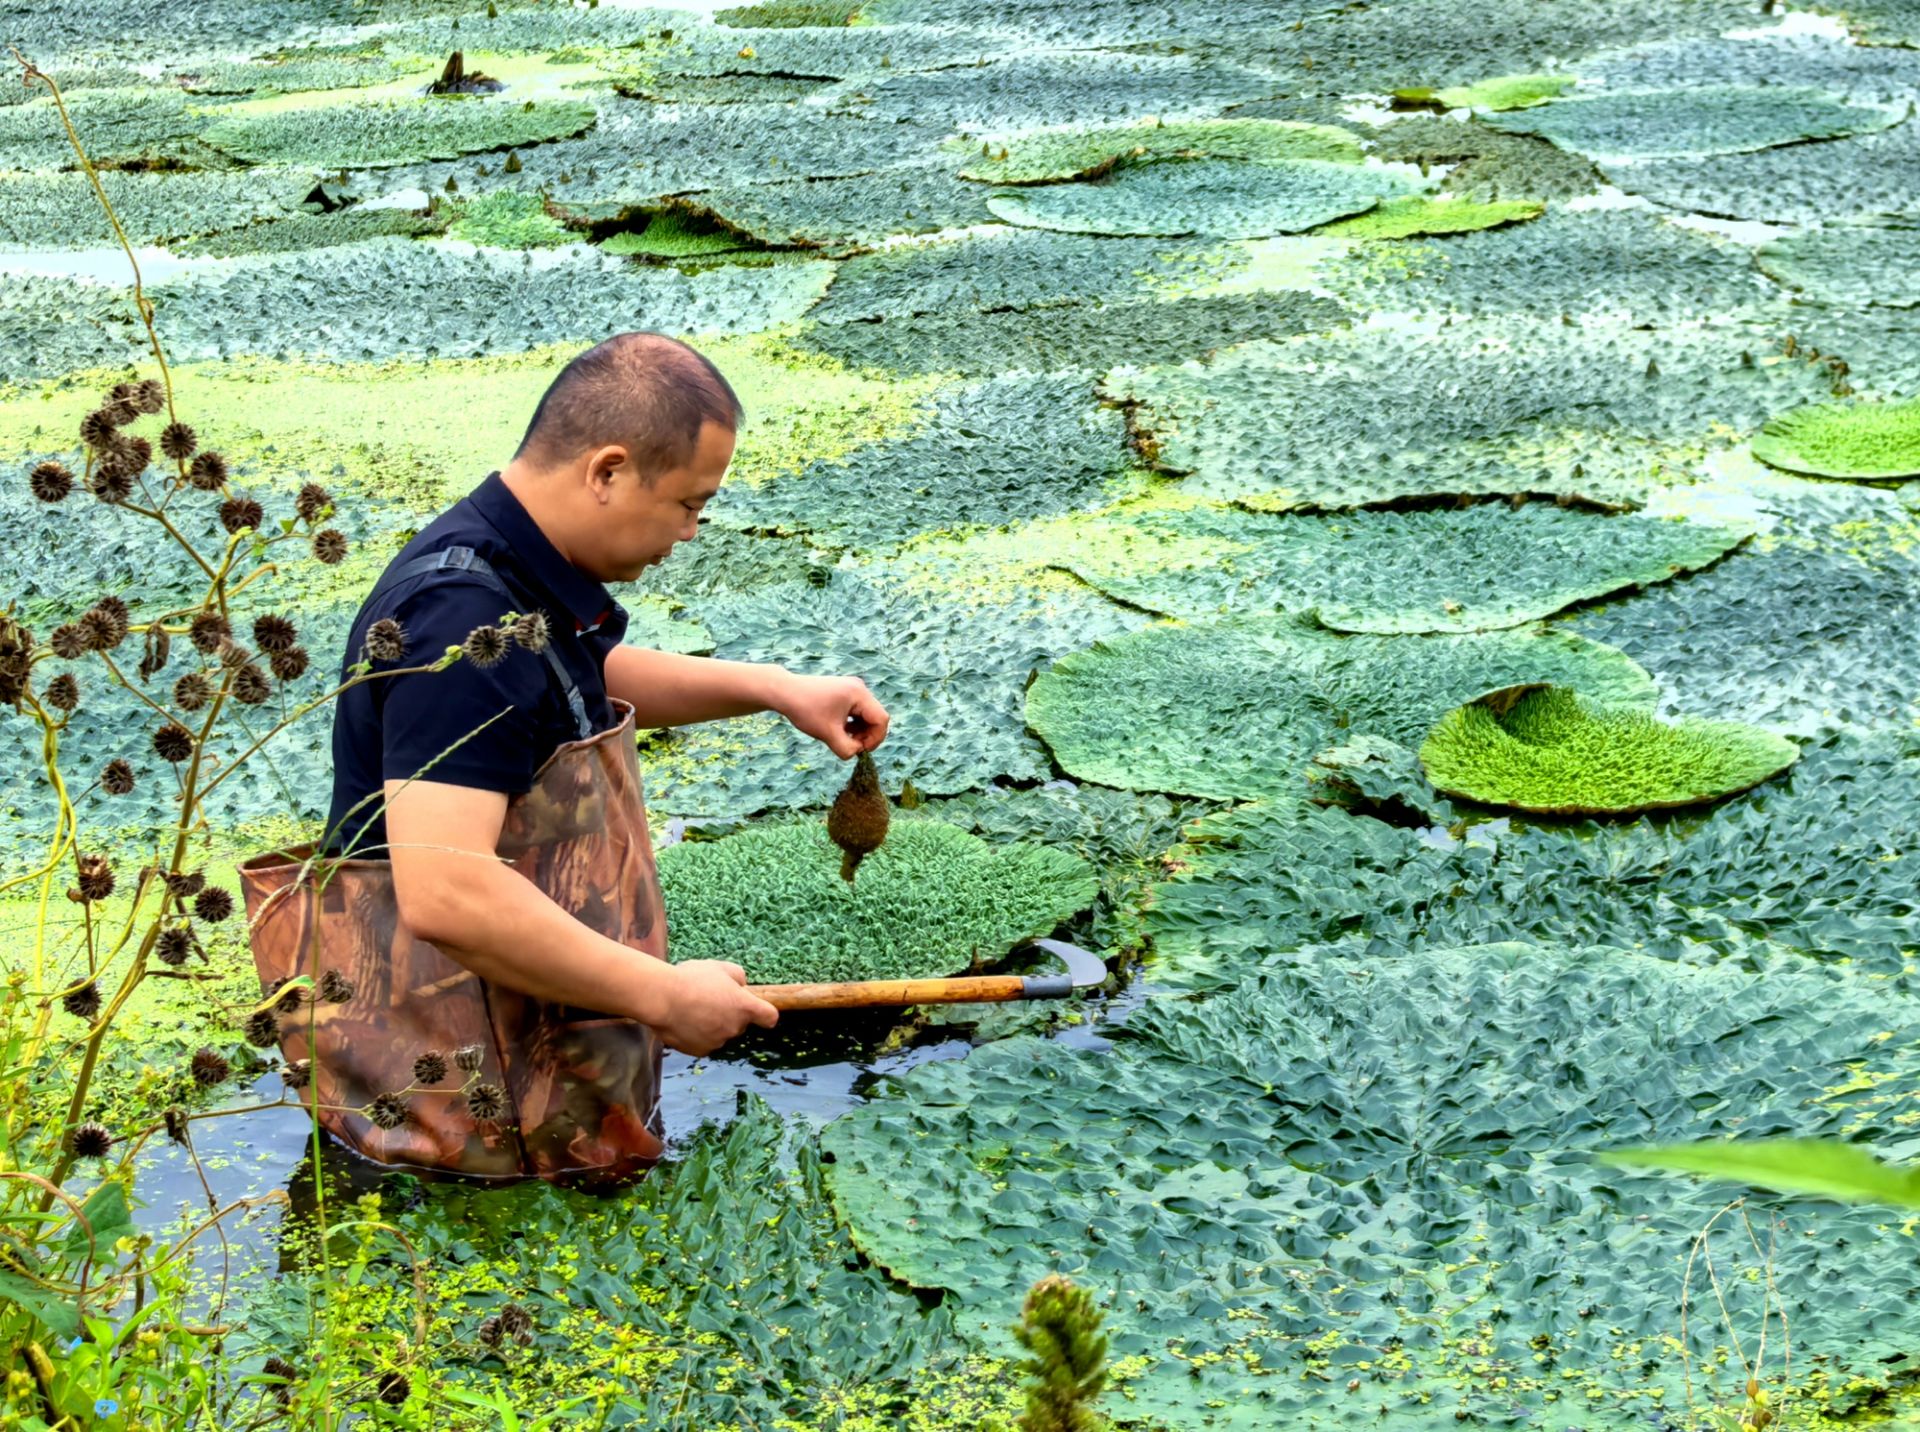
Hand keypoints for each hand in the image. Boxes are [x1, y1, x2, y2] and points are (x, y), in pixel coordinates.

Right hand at [653, 960, 778, 1055]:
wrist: (662, 998)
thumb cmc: (692, 979)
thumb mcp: (721, 967)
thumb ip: (738, 976)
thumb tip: (741, 986)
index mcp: (745, 1007)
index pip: (769, 1017)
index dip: (765, 1013)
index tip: (758, 1010)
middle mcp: (734, 1028)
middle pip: (740, 1023)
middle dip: (730, 1013)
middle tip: (710, 998)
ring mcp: (717, 1042)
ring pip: (720, 1033)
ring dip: (712, 1024)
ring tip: (692, 1007)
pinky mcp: (699, 1051)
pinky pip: (703, 1042)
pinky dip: (697, 1034)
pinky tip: (684, 1020)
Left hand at [775, 672, 889, 758]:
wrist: (785, 692)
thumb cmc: (805, 710)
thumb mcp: (827, 734)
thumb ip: (846, 749)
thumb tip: (856, 753)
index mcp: (859, 694)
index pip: (881, 720)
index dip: (875, 739)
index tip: (860, 750)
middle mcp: (859, 688)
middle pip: (876, 717)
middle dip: (867, 735)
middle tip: (851, 747)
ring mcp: (852, 689)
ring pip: (867, 715)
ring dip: (860, 731)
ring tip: (844, 739)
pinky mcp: (845, 692)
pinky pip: (858, 711)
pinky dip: (853, 724)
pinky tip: (840, 731)